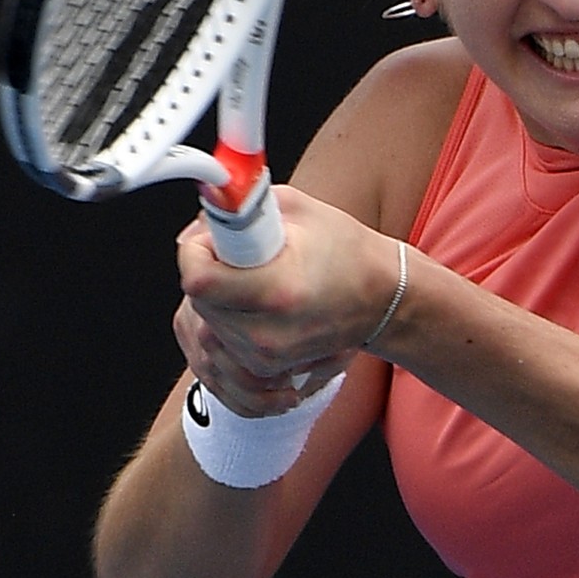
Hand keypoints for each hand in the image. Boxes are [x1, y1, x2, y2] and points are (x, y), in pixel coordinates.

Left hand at [173, 185, 397, 414]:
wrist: (383, 298)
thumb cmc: (347, 251)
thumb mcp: (296, 209)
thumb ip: (239, 209)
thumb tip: (199, 220)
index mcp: (278, 289)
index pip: (198, 280)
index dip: (195, 252)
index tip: (209, 240)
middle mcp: (269, 332)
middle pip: (197, 301)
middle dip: (209, 272)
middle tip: (240, 256)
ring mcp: (267, 356)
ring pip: (206, 323)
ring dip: (219, 299)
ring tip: (257, 280)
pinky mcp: (267, 368)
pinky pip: (222, 343)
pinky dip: (231, 320)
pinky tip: (260, 304)